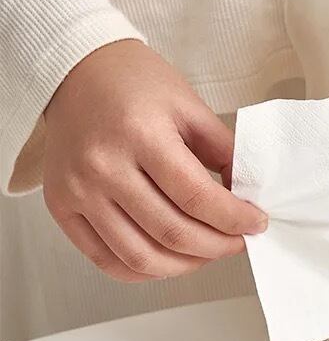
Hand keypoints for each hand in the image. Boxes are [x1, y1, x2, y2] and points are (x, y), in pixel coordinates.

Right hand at [42, 40, 267, 281]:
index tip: (256, 222)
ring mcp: (79, 192)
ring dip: (185, 265)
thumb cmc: (137, 83)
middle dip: (217, 245)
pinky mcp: (61, 208)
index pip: (196, 196)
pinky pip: (105, 259)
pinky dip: (144, 270)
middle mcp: (104, 167)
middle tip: (239, 241)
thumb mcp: (189, 105)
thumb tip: (247, 193)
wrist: (78, 71)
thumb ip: (222, 150)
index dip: (233, 218)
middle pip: (171, 231)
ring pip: (139, 255)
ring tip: (209, 252)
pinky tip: (170, 260)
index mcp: (141, 135)